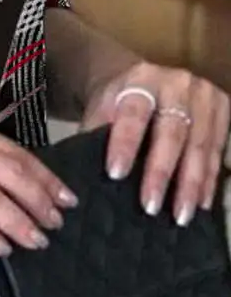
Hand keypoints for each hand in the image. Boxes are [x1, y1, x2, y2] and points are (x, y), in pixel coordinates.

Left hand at [82, 61, 230, 225]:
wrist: (141, 82)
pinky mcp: (221, 110)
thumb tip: (79, 188)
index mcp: (141, 81)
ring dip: (191, 183)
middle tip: (150, 207)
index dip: (125, 143)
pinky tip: (200, 204)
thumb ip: (93, 143)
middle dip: (161, 172)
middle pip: (172, 131)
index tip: (115, 175)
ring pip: (199, 143)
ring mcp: (204, 96)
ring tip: (180, 216)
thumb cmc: (115, 106)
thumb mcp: (97, 115)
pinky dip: (208, 179)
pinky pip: (217, 149)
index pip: (133, 113)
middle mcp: (177, 84)